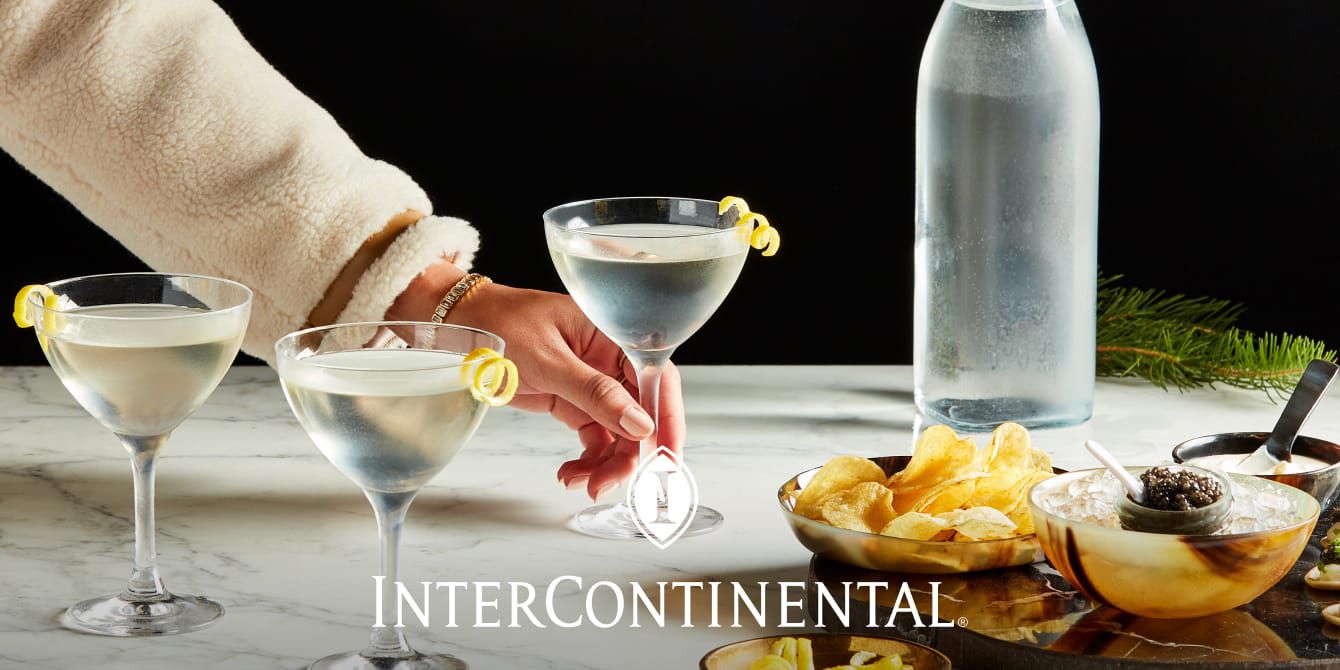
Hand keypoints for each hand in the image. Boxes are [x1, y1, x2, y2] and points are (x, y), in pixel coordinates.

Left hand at [386, 264, 684, 499]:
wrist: (458, 327)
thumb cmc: (498, 324)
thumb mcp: (548, 360)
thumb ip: (595, 393)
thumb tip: (639, 423)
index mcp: (612, 333)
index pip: (656, 376)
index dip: (668, 417)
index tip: (667, 454)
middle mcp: (608, 358)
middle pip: (640, 411)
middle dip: (630, 452)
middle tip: (613, 483)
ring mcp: (591, 381)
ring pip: (617, 431)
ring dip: (606, 463)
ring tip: (582, 484)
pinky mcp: (572, 401)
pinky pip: (593, 436)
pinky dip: (587, 459)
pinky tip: (570, 473)